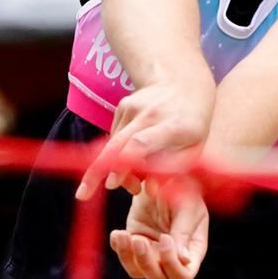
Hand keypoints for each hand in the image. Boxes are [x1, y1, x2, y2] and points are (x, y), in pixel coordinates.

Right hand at [76, 71, 214, 201]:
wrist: (184, 84)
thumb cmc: (193, 124)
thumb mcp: (194, 150)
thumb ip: (172, 171)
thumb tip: (148, 190)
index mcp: (173, 126)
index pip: (141, 143)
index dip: (124, 164)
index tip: (111, 184)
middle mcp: (150, 114)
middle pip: (116, 145)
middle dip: (97, 171)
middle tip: (84, 194)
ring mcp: (133, 107)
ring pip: (114, 146)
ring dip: (116, 170)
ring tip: (133, 184)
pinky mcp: (122, 106)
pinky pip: (115, 138)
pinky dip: (119, 155)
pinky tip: (134, 160)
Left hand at [108, 177, 209, 278]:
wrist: (165, 176)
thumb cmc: (185, 190)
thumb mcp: (187, 208)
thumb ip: (183, 233)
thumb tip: (184, 260)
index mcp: (192, 251)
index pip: (182, 276)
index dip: (172, 265)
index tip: (165, 238)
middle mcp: (172, 257)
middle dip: (146, 263)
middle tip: (139, 240)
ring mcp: (152, 252)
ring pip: (137, 272)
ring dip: (128, 257)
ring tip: (123, 235)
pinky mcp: (135, 242)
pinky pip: (124, 256)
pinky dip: (118, 248)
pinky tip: (118, 233)